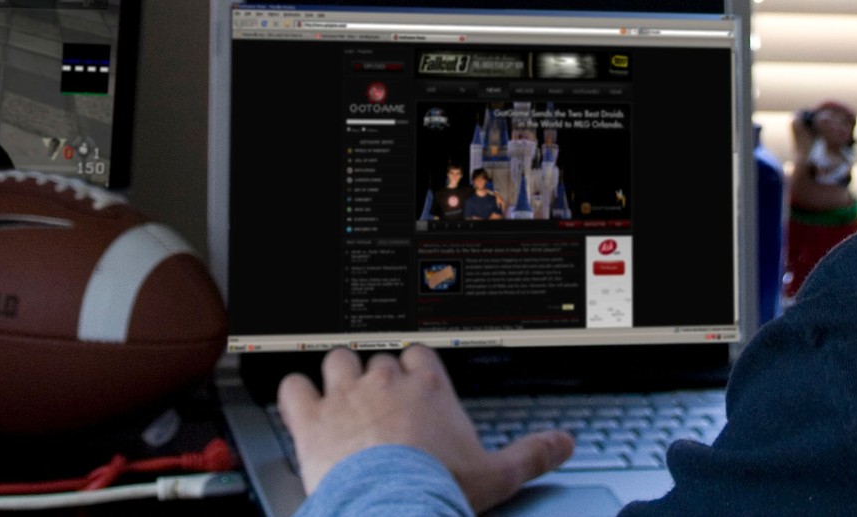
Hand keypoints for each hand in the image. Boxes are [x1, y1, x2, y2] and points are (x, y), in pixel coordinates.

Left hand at [278, 346, 572, 512]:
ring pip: (337, 361)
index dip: (414, 369)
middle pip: (379, 359)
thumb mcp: (497, 475)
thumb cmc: (440, 490)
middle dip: (377, 378)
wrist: (392, 508)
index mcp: (428, 389)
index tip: (413, 384)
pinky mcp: (310, 418)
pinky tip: (300, 405)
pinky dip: (295, 395)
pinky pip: (293, 387)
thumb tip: (563, 444)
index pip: (418, 355)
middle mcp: (385, 383)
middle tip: (379, 405)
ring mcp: (345, 396)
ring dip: (337, 376)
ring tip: (340, 397)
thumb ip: (532, 453)